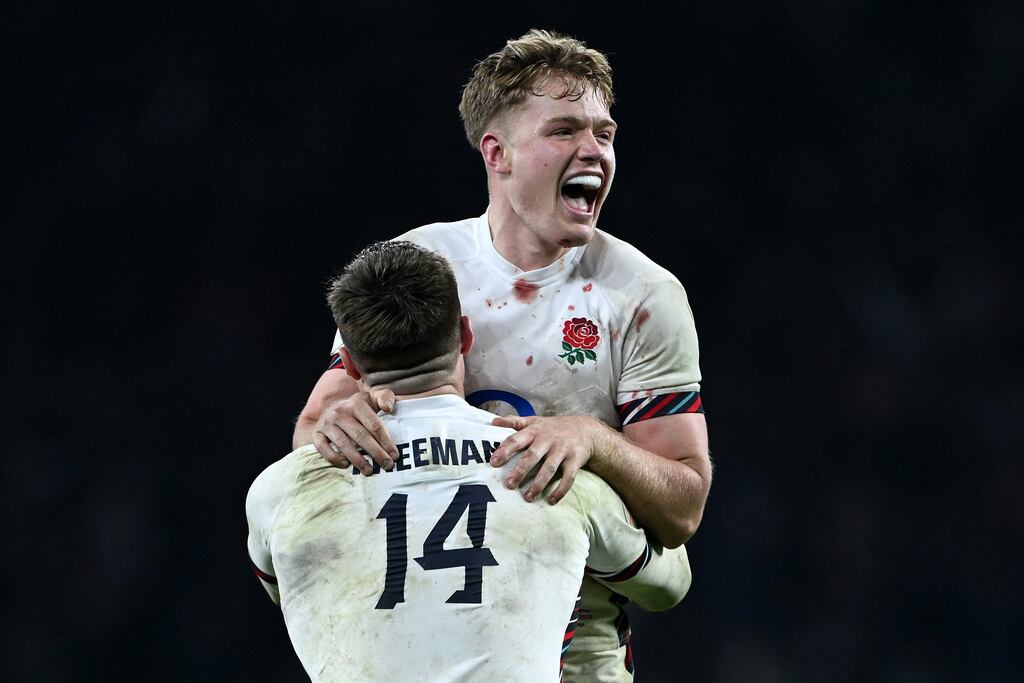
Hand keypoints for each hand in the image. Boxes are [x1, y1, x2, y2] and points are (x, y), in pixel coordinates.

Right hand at [312, 389, 396, 474]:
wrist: (331, 409)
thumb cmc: (358, 408)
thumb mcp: (372, 399)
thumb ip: (384, 398)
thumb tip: (389, 408)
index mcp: (356, 403)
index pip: (374, 425)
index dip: (386, 441)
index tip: (395, 455)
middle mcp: (339, 412)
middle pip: (361, 436)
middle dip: (376, 453)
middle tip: (387, 466)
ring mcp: (326, 423)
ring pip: (343, 444)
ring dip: (358, 460)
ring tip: (369, 471)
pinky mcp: (316, 434)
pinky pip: (323, 448)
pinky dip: (334, 458)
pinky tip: (346, 465)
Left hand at [489, 415, 607, 503]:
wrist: (585, 430)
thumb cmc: (553, 428)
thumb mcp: (534, 421)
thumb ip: (514, 421)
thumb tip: (493, 422)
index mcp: (535, 431)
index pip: (517, 439)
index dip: (505, 450)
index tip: (493, 462)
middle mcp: (548, 440)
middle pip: (532, 456)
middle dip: (520, 471)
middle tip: (509, 485)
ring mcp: (562, 450)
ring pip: (549, 469)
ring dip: (539, 484)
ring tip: (528, 497)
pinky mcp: (575, 460)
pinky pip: (568, 477)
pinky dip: (561, 490)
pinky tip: (551, 500)